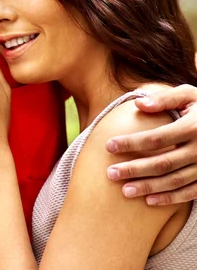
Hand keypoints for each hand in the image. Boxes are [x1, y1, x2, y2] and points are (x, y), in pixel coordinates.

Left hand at [106, 85, 196, 204]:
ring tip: (125, 191)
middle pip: (162, 163)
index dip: (131, 143)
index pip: (156, 138)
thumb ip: (165, 99)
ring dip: (149, 187)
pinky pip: (189, 193)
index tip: (109, 146)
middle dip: (134, 169)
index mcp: (192, 127)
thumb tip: (138, 104)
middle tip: (110, 173)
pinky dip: (170, 198)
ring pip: (174, 181)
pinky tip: (149, 201)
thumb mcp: (188, 95)